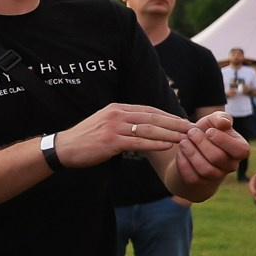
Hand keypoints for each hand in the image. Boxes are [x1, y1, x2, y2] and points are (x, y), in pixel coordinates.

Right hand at [52, 103, 191, 169]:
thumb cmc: (85, 139)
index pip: (149, 110)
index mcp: (117, 108)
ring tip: (186, 138)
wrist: (63, 148)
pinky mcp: (110, 141)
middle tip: (193, 129)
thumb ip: (123, 122)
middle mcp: (117, 114)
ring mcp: (113, 127)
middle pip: (153, 118)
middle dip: (175, 123)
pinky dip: (155, 144)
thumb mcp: (105, 124)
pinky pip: (138, 142)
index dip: (169, 116)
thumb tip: (143, 126)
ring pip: (148, 130)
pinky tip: (168, 146)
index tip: (184, 122)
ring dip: (170, 134)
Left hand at [169, 111, 249, 187]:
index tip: (208, 130)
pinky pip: (192, 176)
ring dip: (191, 153)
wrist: (193, 145)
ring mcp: (216, 176)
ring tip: (183, 141)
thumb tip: (223, 122)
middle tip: (191, 133)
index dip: (223, 140)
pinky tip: (180, 152)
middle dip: (201, 143)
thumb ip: (221, 118)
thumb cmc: (208, 131)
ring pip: (205, 169)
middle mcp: (232, 165)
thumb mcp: (214, 121)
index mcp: (241, 150)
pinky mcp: (200, 181)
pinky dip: (183, 162)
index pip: (240, 150)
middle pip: (218, 158)